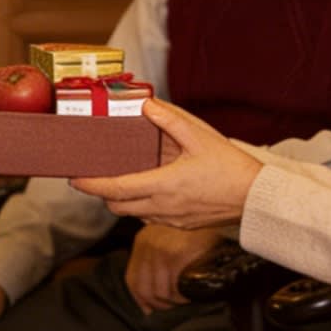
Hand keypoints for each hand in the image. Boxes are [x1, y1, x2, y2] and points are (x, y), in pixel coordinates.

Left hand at [72, 98, 262, 229]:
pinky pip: (150, 217)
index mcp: (163, 186)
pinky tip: (151, 189)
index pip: (116, 189)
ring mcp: (171, 219)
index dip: (91, 185)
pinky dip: (141, 205)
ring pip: (133, 213)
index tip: (74, 178)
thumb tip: (146, 105)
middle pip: (117, 206)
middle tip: (96, 176)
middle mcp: (163, 207)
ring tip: (123, 179)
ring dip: (123, 200)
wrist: (255, 198)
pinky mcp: (181, 225)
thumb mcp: (200, 137)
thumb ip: (171, 120)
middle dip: (102, 193)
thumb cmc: (230, 167)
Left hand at [122, 224, 225, 313]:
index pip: (132, 279)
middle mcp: (147, 245)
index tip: (150, 309)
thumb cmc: (198, 229)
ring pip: (160, 292)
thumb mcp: (171, 240)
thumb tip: (147, 304)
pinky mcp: (175, 255)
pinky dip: (183, 296)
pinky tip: (191, 291)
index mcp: (143, 240)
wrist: (216, 209)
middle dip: (159, 304)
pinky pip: (175, 288)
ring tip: (186, 297)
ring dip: (174, 301)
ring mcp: (160, 249)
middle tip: (175, 305)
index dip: (141, 299)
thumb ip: (158, 263)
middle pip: (144, 289)